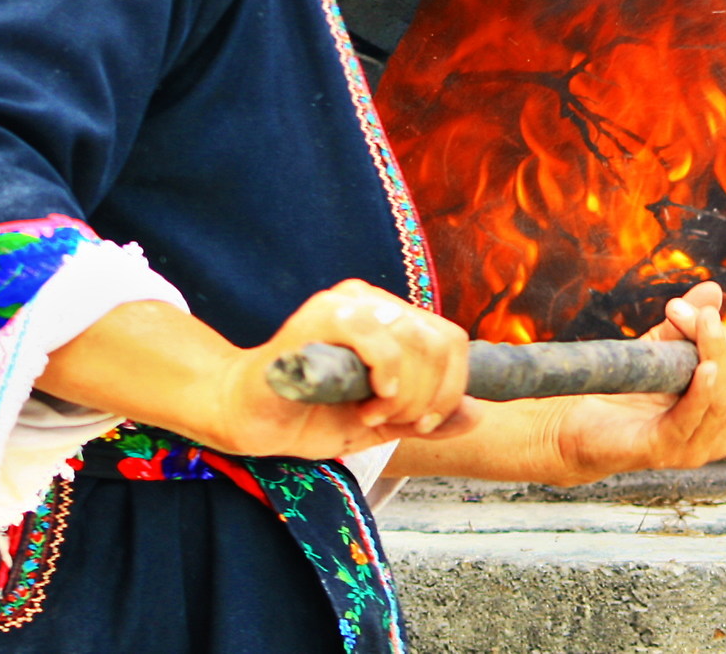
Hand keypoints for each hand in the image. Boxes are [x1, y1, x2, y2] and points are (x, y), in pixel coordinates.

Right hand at [201, 280, 475, 459]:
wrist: (246, 419)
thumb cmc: (309, 417)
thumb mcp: (382, 424)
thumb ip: (427, 418)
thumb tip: (478, 413)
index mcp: (391, 319)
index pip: (451, 340)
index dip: (451, 388)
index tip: (422, 423)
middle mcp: (373, 302)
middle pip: (440, 342)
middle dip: (429, 397)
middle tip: (393, 422)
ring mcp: (346, 303)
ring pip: (415, 340)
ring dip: (404, 394)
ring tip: (370, 415)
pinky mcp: (319, 315)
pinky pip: (376, 334)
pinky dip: (385, 374)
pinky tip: (368, 401)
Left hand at [548, 281, 725, 483]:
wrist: (578, 424)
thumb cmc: (627, 389)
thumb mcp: (663, 348)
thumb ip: (689, 324)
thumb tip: (713, 290)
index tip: (689, 310)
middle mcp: (723, 433)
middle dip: (720, 337)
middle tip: (683, 312)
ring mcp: (697, 448)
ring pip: (723, 396)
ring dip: (712, 351)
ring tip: (694, 320)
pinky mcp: (666, 451)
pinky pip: (694, 418)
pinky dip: (702, 391)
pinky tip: (704, 369)